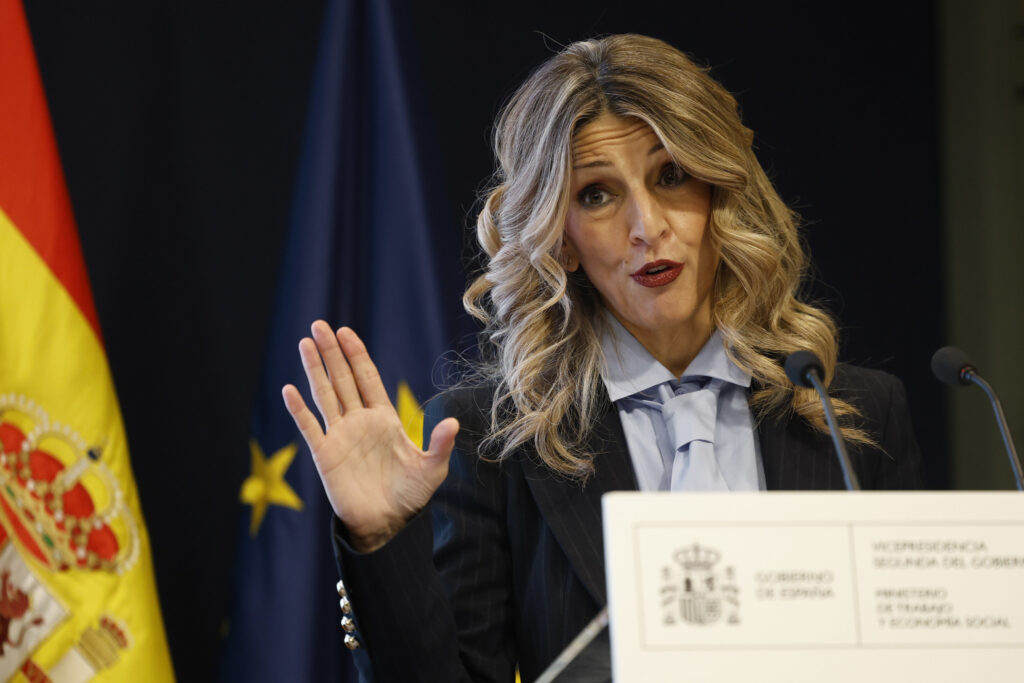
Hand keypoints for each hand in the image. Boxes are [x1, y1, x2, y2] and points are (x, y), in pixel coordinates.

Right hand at [282, 321, 458, 551]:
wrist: (386, 524)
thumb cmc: (410, 495)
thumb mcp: (431, 468)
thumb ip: (439, 444)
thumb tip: (454, 422)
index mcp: (383, 418)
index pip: (367, 378)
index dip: (356, 355)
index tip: (345, 332)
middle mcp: (358, 421)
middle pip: (342, 379)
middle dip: (331, 352)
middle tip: (319, 325)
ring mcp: (340, 436)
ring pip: (324, 395)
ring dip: (314, 370)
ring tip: (305, 343)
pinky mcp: (325, 455)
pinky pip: (309, 427)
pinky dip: (299, 409)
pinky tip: (290, 389)